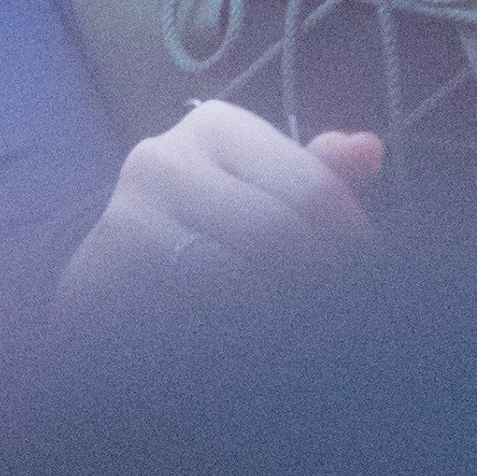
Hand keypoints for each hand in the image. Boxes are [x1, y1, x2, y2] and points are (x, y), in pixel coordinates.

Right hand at [53, 101, 382, 317]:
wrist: (109, 269)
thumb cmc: (207, 221)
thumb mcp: (260, 184)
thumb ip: (315, 174)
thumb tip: (369, 149)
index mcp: (216, 127)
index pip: (313, 189)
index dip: (353, 243)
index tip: (366, 276)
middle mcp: (164, 162)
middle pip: (280, 238)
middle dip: (321, 285)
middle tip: (337, 316)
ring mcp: (129, 222)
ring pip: (241, 288)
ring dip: (281, 320)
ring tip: (293, 332)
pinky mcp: (106, 281)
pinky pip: (197, 325)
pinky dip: (232, 345)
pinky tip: (241, 348)